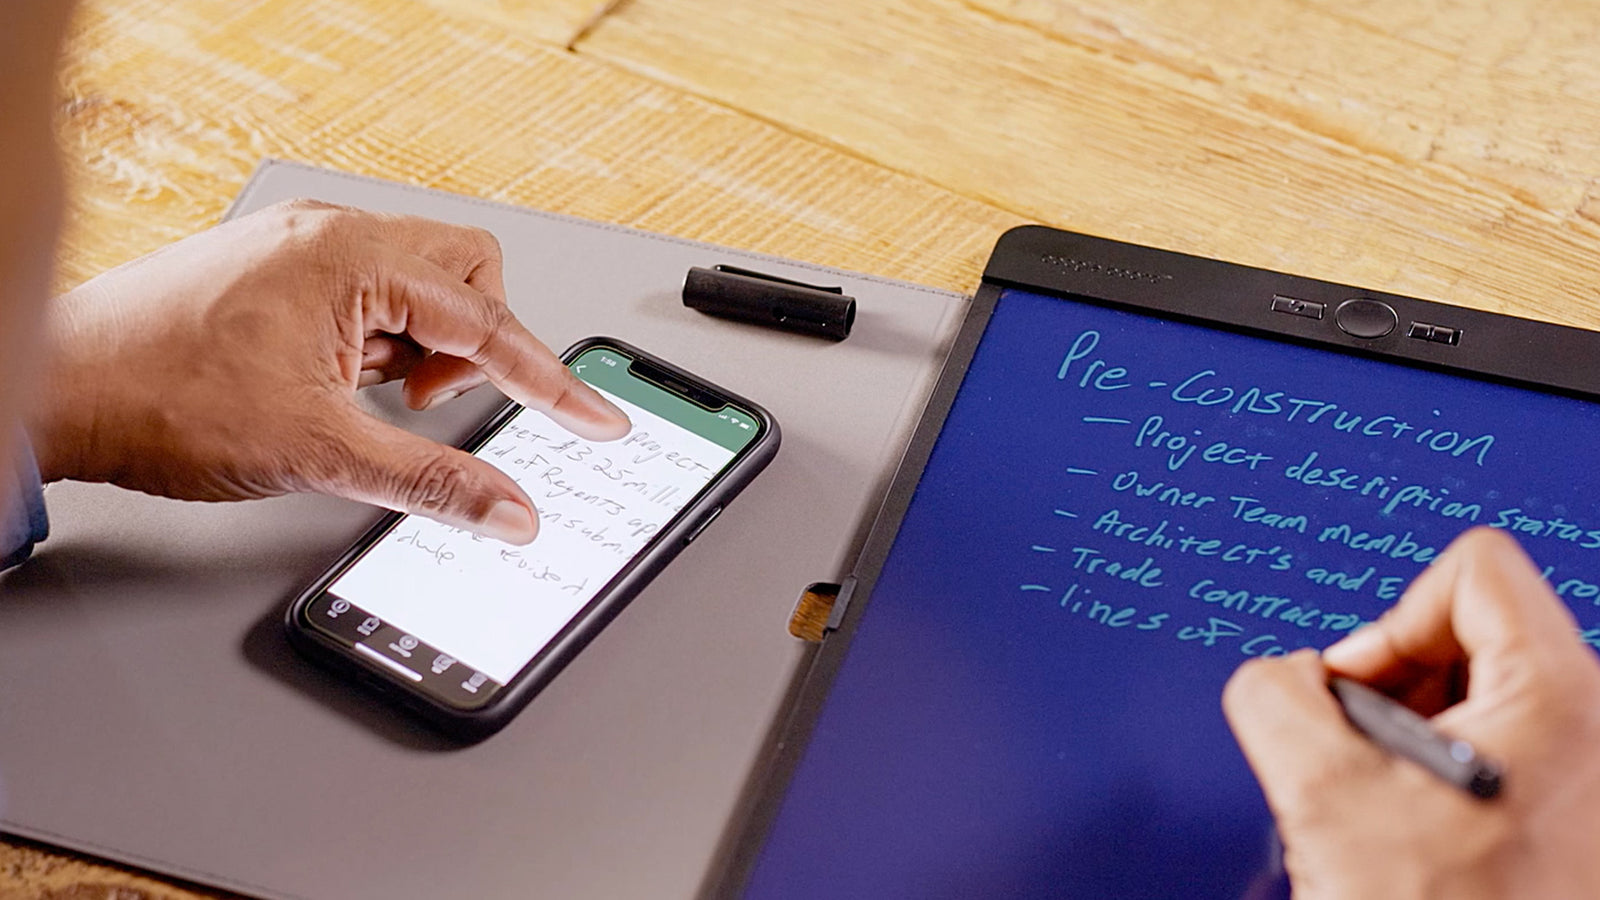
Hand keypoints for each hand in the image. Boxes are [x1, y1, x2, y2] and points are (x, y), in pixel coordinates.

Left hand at [28, 200, 628, 542]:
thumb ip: (433, 481)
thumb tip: (509, 512)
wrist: (61, 388)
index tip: (596, 416)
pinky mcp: (279, 264)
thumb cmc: (161, 399)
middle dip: (477, 342)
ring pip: (419, 279)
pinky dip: (380, 337)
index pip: (488, 321)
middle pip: (467, 272)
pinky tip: (343, 382)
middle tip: (432, 402)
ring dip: (423, 343)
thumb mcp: (320, 454)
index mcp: (351, 260)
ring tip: (374, 397)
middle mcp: (331, 234)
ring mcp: (302, 244)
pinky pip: (371, 288)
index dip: (552, 380)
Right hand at [1223, 527, 1599, 899]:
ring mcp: (1595, 776)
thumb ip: (1274, 694)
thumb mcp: (1321, 794)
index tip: (1363, 704)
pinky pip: (1503, 751)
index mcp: (1567, 695)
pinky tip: (1429, 845)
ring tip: (1400, 819)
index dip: (1389, 626)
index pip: (1472, 570)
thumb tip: (1288, 679)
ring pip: (1481, 697)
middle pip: (1472, 633)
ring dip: (1414, 742)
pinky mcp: (1582, 818)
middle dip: (1395, 693)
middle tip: (1372, 772)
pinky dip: (1446, 780)